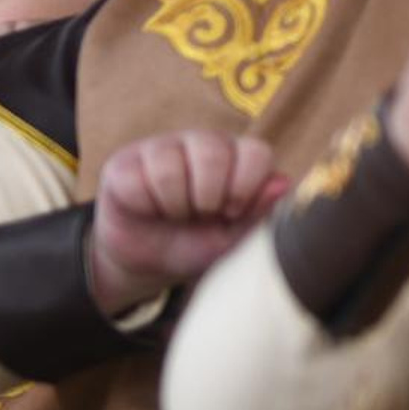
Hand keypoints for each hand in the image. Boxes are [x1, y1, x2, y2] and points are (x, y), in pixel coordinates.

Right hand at [90, 131, 284, 307]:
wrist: (146, 264)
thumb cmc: (196, 246)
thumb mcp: (232, 240)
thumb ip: (258, 214)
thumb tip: (282, 183)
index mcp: (237, 158)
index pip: (254, 153)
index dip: (244, 188)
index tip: (231, 213)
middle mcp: (203, 144)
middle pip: (212, 153)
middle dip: (206, 197)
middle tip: (199, 214)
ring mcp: (163, 148)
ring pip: (170, 165)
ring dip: (173, 204)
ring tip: (173, 213)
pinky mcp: (126, 162)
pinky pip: (137, 177)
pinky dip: (144, 204)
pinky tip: (146, 208)